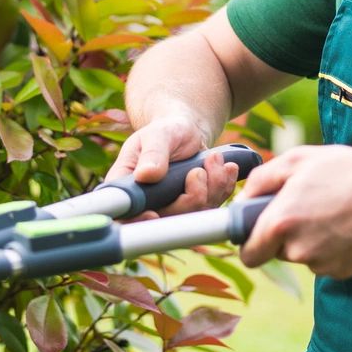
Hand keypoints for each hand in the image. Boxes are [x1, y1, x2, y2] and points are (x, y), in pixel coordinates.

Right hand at [110, 113, 241, 214]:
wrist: (186, 130)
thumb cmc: (167, 130)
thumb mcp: (158, 135)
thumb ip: (153, 153)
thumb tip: (146, 175)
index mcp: (129, 184)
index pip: (126, 213)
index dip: (137, 221)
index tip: (153, 214)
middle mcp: (149, 201)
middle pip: (168, 218)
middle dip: (192, 196)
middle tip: (199, 169)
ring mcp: (173, 207)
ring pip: (194, 215)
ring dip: (212, 188)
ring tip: (214, 160)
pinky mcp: (194, 206)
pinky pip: (212, 207)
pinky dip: (223, 188)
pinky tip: (226, 168)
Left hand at [239, 144, 351, 277]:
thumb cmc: (349, 171)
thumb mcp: (299, 160)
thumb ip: (262, 180)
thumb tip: (243, 199)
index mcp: (281, 222)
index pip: (249, 255)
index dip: (250, 244)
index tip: (257, 234)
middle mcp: (299, 250)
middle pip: (278, 253)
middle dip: (286, 235)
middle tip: (308, 207)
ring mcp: (324, 264)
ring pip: (305, 256)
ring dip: (312, 239)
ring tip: (335, 211)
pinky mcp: (345, 272)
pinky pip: (329, 262)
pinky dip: (334, 247)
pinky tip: (350, 225)